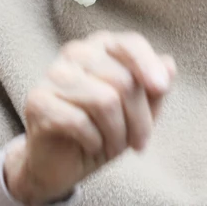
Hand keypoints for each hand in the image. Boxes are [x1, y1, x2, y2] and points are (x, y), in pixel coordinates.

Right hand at [4, 31, 175, 204]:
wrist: (60, 163)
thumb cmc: (104, 130)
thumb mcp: (138, 112)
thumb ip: (154, 88)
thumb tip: (168, 64)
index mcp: (101, 46)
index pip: (130, 44)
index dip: (149, 65)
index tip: (161, 89)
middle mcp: (76, 52)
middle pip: (123, 80)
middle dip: (139, 119)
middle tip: (139, 143)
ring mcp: (54, 74)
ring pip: (104, 101)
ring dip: (118, 134)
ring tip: (115, 146)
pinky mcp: (37, 101)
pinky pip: (78, 121)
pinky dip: (94, 141)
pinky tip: (93, 146)